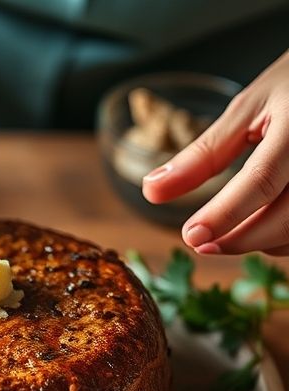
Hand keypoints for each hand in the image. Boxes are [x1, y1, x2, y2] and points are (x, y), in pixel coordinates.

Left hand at [143, 50, 288, 254]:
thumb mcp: (247, 109)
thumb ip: (204, 153)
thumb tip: (152, 191)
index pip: (262, 180)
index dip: (224, 214)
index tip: (191, 235)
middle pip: (284, 218)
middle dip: (237, 239)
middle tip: (198, 242)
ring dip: (258, 243)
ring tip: (221, 237)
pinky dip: (278, 238)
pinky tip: (254, 229)